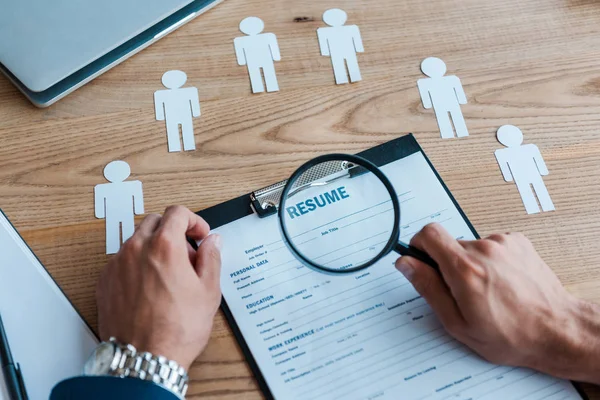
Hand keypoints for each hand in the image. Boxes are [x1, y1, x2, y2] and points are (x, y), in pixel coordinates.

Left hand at [96, 206, 221, 369]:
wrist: (144, 358)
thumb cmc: (175, 330)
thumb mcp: (208, 291)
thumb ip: (211, 257)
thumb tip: (212, 242)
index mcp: (165, 246)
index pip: (177, 212)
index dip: (194, 220)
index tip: (199, 235)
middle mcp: (136, 249)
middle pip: (154, 221)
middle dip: (173, 231)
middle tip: (186, 253)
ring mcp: (117, 264)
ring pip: (136, 240)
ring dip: (154, 247)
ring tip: (169, 273)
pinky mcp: (105, 281)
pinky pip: (121, 260)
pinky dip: (137, 264)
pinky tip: (150, 286)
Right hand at [395, 223, 599, 383]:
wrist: (558, 331)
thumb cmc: (510, 335)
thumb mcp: (457, 322)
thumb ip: (427, 287)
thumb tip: (406, 264)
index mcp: (465, 270)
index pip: (428, 234)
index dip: (419, 246)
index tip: (422, 261)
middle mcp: (484, 250)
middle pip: (449, 244)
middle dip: (448, 265)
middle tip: (461, 293)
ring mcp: (503, 244)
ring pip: (470, 247)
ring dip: (471, 264)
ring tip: (487, 291)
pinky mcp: (518, 242)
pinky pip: (490, 246)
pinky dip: (490, 261)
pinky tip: (501, 283)